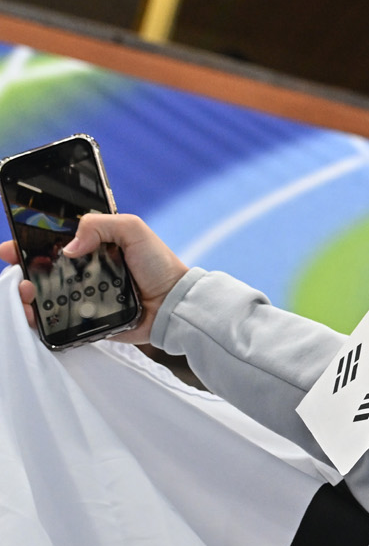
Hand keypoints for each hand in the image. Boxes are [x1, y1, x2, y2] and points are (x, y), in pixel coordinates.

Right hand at [11, 212, 189, 342]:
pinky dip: (41, 319)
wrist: (175, 303)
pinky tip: (33, 315)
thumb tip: (67, 248)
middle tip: (17, 273)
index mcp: (90, 248)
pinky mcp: (88, 320)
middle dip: (21, 271)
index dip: (26, 244)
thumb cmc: (159, 264)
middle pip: (40, 270)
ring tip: (25, 293)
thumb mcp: (132, 229)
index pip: (50, 243)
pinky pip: (58, 321)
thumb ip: (99, 225)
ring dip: (26, 295)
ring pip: (44, 296)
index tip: (10, 249)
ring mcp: (83, 296)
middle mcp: (82, 271)